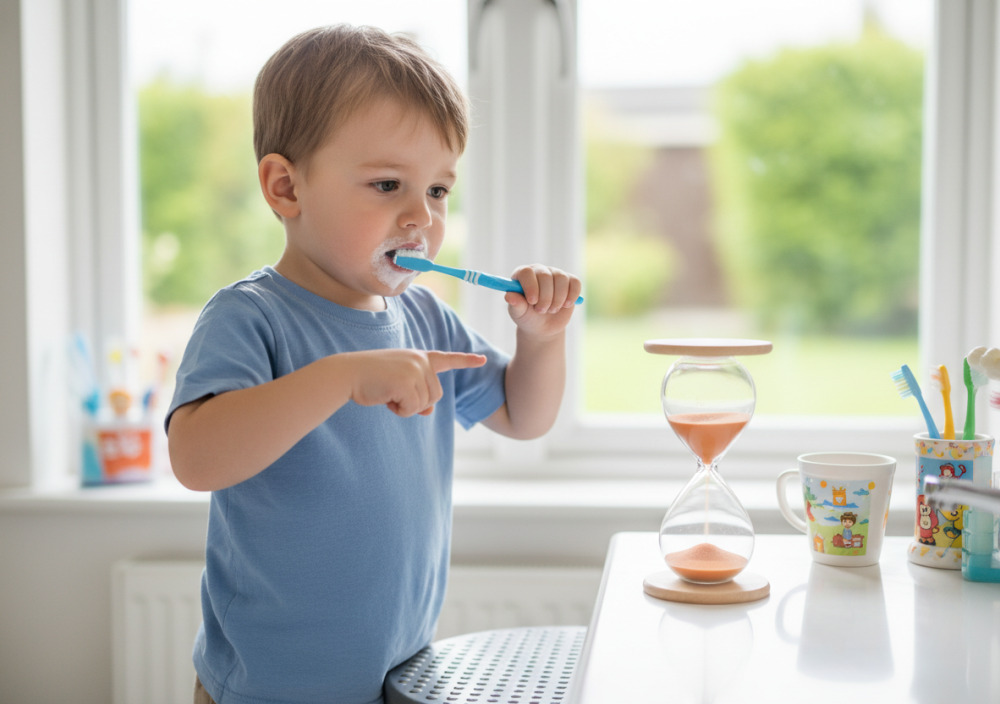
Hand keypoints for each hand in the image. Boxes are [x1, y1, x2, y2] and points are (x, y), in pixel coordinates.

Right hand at [347, 349, 486, 416]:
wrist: (346, 374)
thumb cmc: (370, 380)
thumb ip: (417, 394)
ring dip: (407, 408)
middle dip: (416, 403)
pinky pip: (413, 409)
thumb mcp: (398, 386)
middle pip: (435, 395)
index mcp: (419, 357)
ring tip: (388, 394)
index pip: (446, 359)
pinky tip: (386, 399)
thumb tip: (428, 410)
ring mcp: (415, 370)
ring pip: (425, 404)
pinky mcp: (408, 382)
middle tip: (393, 395)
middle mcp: (420, 360)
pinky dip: (400, 411)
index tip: (482, 360)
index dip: (465, 361)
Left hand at [504, 264, 581, 335]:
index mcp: (522, 275)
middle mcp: (539, 270)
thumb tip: (509, 296)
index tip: (532, 301)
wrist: (543, 326)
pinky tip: (565, 305)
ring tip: (551, 310)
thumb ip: (515, 304)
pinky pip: (575, 283)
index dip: (530, 286)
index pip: (527, 272)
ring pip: (561, 279)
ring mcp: (555, 274)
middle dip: (545, 297)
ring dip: (557, 299)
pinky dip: (572, 295)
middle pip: (545, 276)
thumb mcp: (519, 314)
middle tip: (540, 310)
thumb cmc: (527, 317)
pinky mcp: (570, 281)